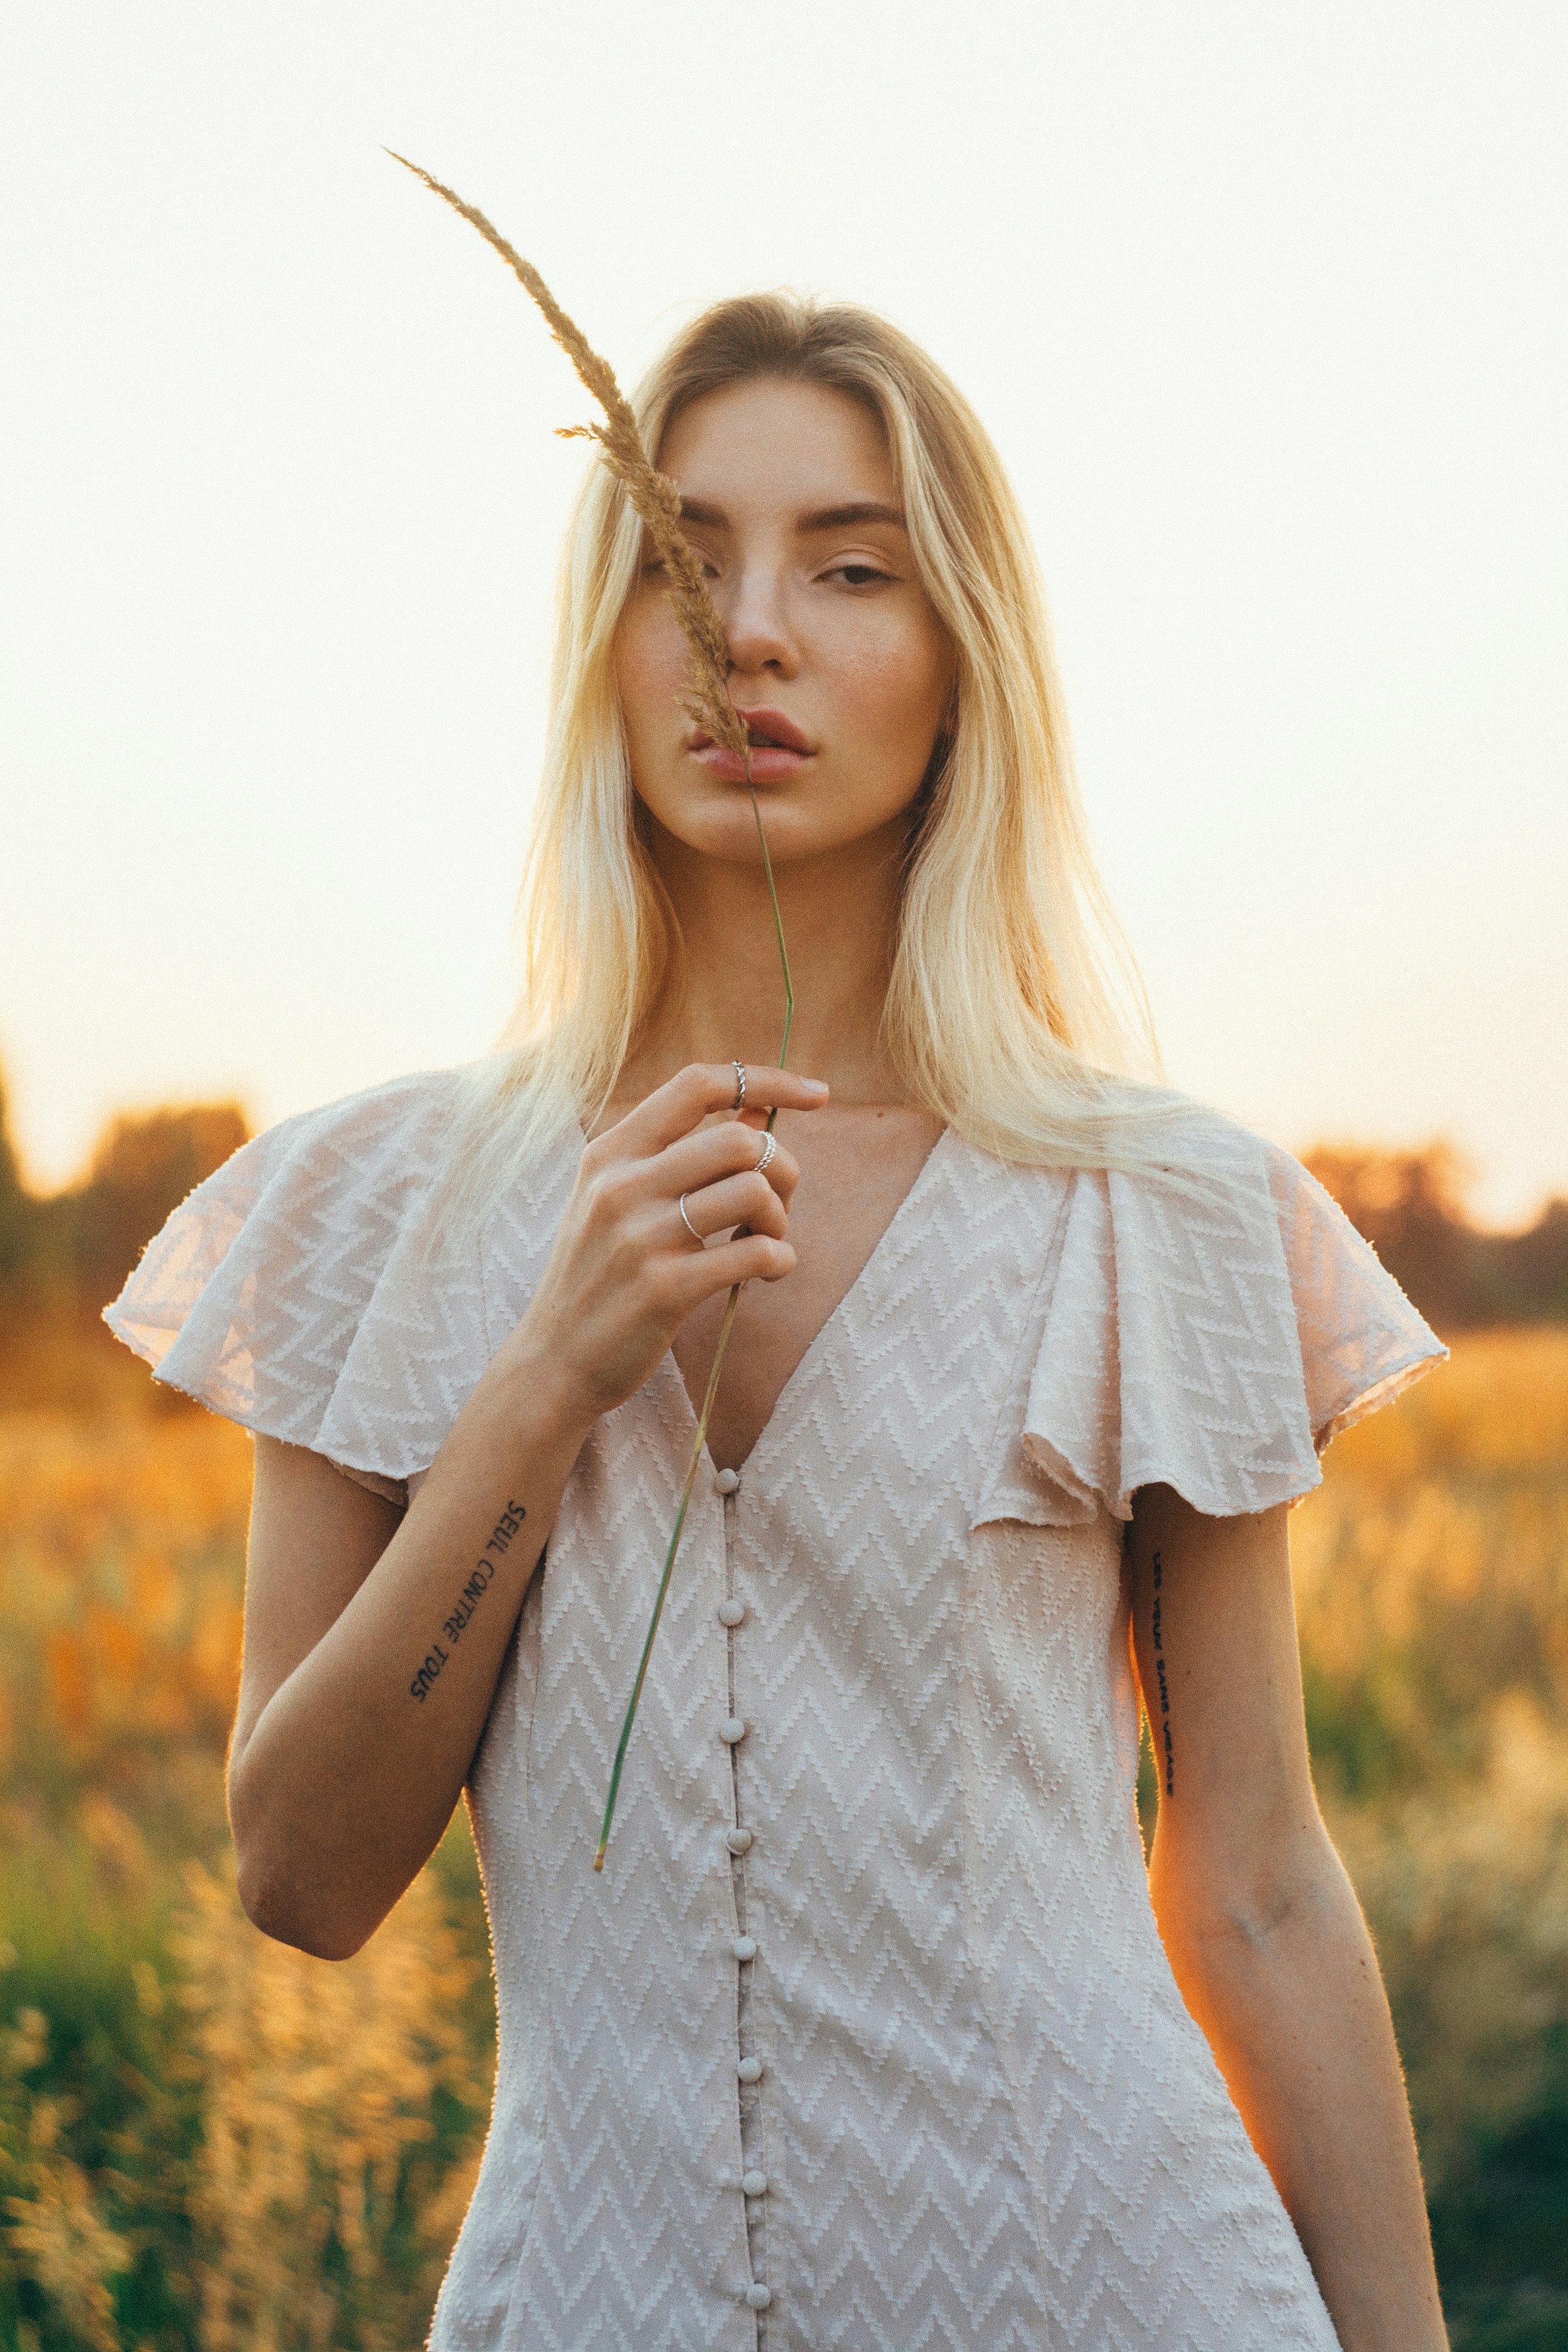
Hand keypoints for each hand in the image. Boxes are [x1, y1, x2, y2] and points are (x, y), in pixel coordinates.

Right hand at [497, 1062, 827, 1429]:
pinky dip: (780, 1259)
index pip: (697, 1085)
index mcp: (610, 1152)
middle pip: (739, 1139)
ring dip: (781, 1218)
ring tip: (766, 1242)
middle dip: (781, 1168)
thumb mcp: (618, 1200)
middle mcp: (621, 1185)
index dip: (766, 1078)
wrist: (553, 1361)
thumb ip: (679, 1153)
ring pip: (754, 1190)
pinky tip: (767, 1272)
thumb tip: (757, 1110)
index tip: (816, 1092)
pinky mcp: (664, 1289)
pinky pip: (755, 1252)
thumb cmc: (599, 1275)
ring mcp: (640, 1237)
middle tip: (775, 1205)